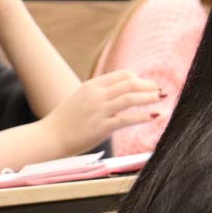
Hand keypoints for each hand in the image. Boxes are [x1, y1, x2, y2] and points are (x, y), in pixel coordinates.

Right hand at [39, 70, 163, 155]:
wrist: (48, 137)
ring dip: (149, 97)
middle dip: (148, 85)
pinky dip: (143, 116)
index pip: (122, 75)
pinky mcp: (101, 127)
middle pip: (130, 83)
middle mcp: (96, 95)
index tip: (147, 86)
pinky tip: (155, 116)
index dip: (138, 79)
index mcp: (91, 86)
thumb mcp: (81, 100)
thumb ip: (100, 95)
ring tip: (162, 98)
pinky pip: (127, 119)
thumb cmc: (66, 121)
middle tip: (161, 90)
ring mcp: (99, 110)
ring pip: (130, 98)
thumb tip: (121, 94)